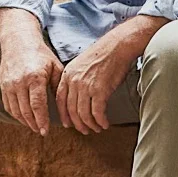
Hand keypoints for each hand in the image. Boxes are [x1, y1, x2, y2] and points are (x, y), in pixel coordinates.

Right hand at [0, 8, 61, 135]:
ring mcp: (9, 84)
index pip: (37, 105)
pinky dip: (16, 115)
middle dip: (34, 124)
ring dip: (25, 121)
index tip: (45, 131)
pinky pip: (8, 106)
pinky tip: (24, 118)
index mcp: (35, 77)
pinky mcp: (2, 85)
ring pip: (16, 111)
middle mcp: (19, 82)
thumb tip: (65, 108)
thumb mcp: (55, 68)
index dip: (41, 121)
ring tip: (34, 126)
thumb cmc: (41, 54)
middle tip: (41, 131)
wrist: (18, 41)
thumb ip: (59, 88)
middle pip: (26, 111)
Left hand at [54, 16, 158, 134]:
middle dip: (78, 124)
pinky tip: (105, 124)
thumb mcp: (82, 65)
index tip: (68, 124)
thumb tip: (77, 97)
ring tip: (97, 128)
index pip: (60, 100)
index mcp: (68, 74)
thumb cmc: (103, 55)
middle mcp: (74, 81)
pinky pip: (97, 113)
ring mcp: (86, 86)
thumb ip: (76, 79)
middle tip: (85, 130)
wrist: (117, 46)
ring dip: (90, 125)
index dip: (64, 114)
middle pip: (71, 110)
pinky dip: (100, 121)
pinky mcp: (99, 91)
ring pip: (83, 114)